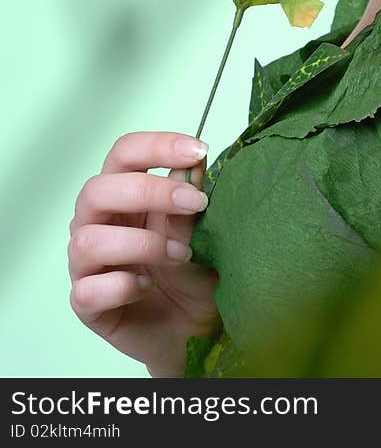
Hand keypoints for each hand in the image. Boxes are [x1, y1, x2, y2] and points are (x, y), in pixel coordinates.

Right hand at [69, 132, 221, 376]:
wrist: (191, 329)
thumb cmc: (190, 273)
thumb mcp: (199, 233)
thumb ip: (188, 201)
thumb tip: (193, 163)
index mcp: (123, 195)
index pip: (123, 154)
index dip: (156, 146)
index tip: (197, 149)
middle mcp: (97, 223)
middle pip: (97, 189)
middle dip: (149, 191)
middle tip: (195, 203)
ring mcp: (85, 264)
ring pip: (88, 240)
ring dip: (141, 244)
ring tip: (180, 254)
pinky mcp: (85, 303)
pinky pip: (88, 290)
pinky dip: (123, 285)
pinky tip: (148, 287)